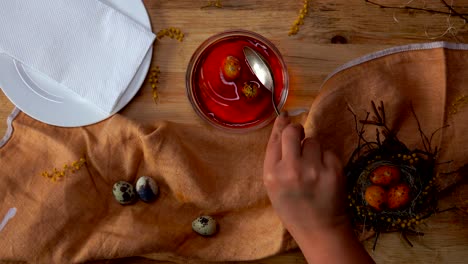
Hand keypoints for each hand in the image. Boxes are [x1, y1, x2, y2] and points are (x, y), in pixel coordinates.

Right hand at [263, 112, 348, 236]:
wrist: (319, 229)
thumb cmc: (292, 207)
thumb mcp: (273, 186)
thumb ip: (276, 158)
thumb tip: (284, 125)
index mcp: (272, 174)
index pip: (276, 139)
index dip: (281, 124)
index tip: (286, 116)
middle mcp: (291, 169)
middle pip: (293, 132)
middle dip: (297, 131)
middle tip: (300, 138)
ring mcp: (314, 169)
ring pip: (313, 141)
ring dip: (313, 149)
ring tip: (313, 166)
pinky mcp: (334, 170)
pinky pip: (328, 152)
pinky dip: (326, 159)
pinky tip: (324, 174)